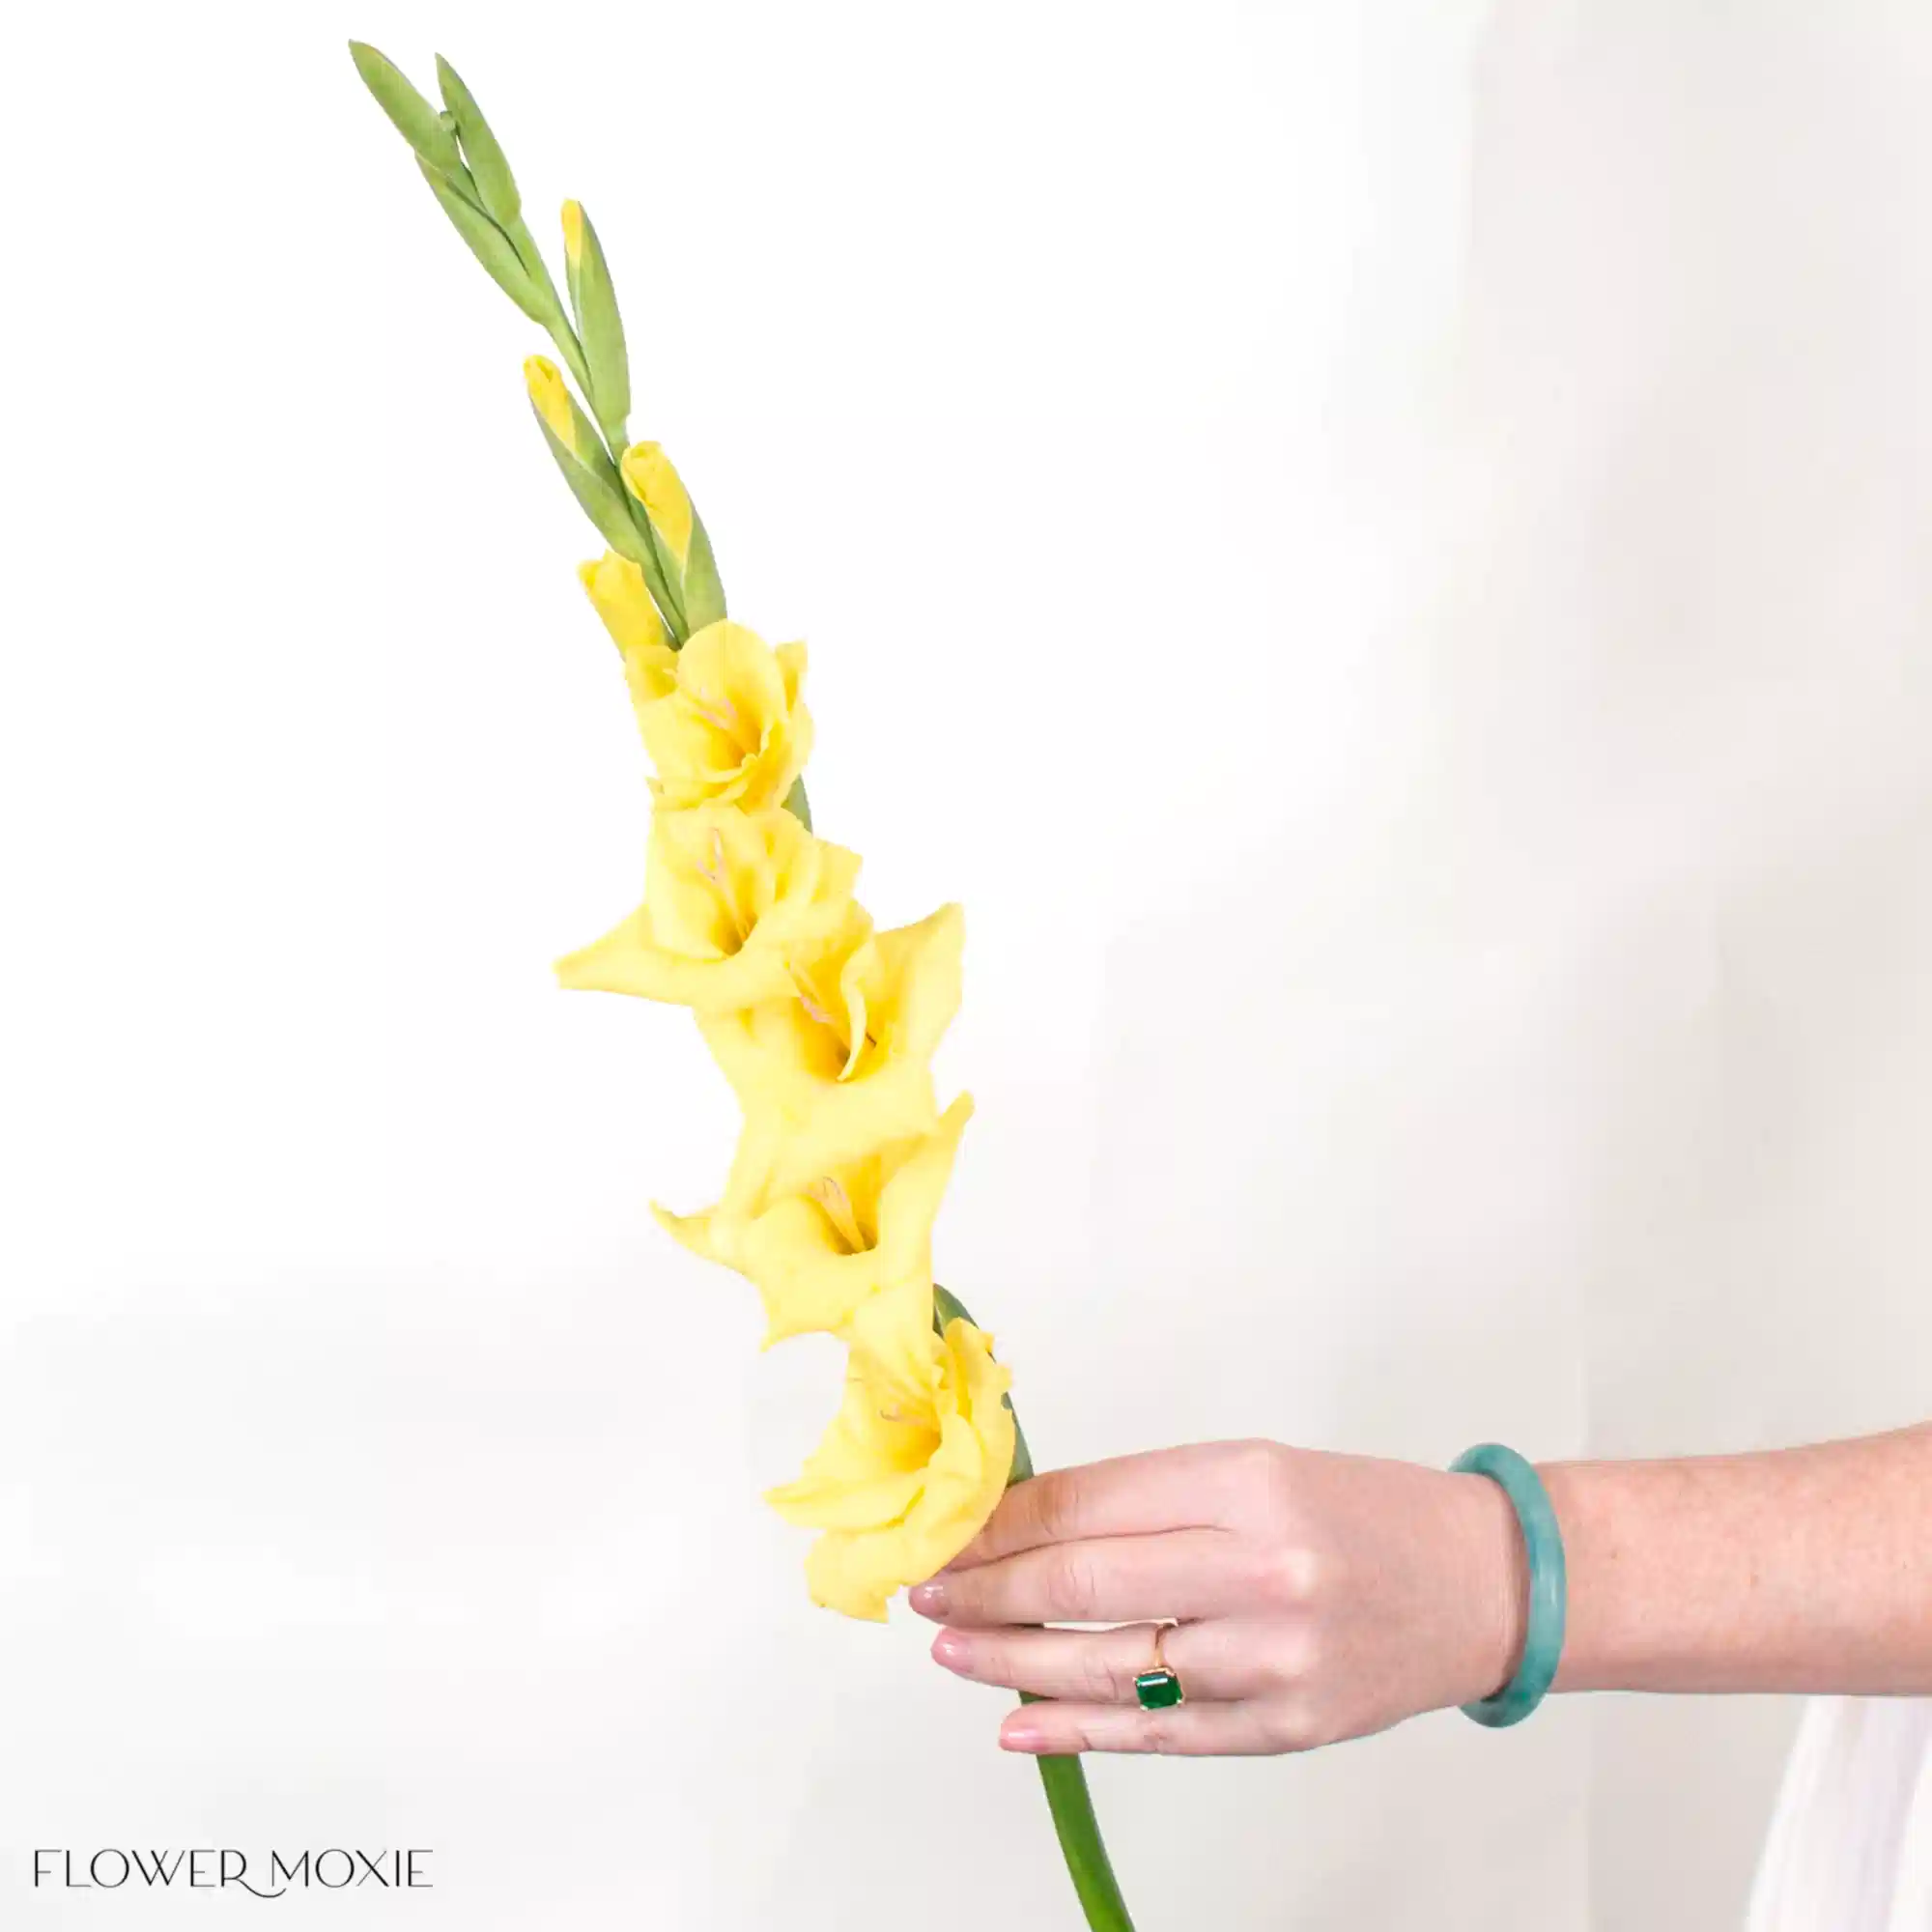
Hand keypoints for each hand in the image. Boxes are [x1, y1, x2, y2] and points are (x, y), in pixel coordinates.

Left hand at [910, 1438, 1528, 1755]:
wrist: (1482, 1584)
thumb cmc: (1359, 1512)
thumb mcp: (1254, 1468)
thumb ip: (1148, 1497)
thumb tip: (1027, 1521)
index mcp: (1248, 1483)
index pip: (1089, 1503)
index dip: (1002, 1521)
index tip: (947, 1526)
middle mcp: (1260, 1570)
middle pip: (1085, 1583)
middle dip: (987, 1587)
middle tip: (925, 1588)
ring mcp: (1273, 1660)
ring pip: (1109, 1665)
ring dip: (1011, 1659)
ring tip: (949, 1649)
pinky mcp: (1285, 1728)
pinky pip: (1161, 1733)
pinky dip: (1079, 1731)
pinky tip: (1017, 1722)